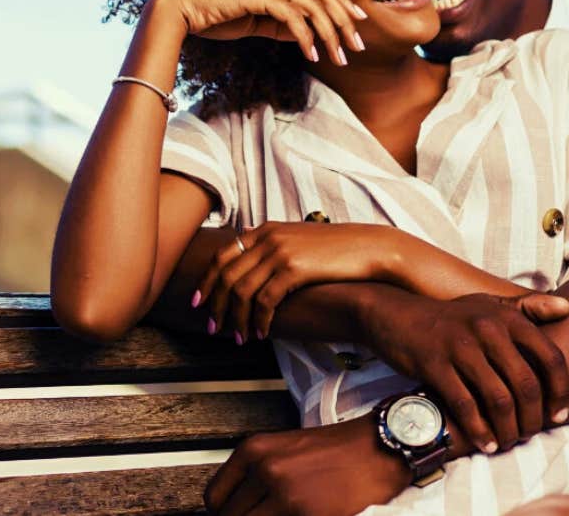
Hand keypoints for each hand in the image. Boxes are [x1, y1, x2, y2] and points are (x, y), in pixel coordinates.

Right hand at [154, 0, 366, 64]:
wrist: (181, 8)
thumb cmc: (214, 16)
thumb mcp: (255, 22)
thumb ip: (279, 25)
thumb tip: (306, 35)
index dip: (342, 2)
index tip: (359, 22)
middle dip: (345, 20)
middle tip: (358, 45)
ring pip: (313, 5)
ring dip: (330, 33)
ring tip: (340, 57)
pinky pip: (292, 17)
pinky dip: (306, 37)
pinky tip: (312, 55)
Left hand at [196, 221, 393, 342]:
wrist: (368, 248)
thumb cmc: (336, 247)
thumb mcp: (298, 234)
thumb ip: (271, 237)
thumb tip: (244, 234)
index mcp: (265, 229)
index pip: (223, 256)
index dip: (207, 281)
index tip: (199, 303)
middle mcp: (268, 237)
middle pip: (227, 275)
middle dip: (215, 305)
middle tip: (212, 328)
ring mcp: (280, 252)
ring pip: (242, 291)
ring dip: (237, 319)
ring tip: (239, 338)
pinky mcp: (294, 269)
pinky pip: (265, 301)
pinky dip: (259, 321)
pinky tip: (262, 333)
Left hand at [204, 414, 408, 515]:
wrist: (379, 449)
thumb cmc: (338, 448)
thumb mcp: (285, 448)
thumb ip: (256, 473)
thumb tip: (234, 504)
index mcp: (256, 449)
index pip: (215, 496)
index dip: (222, 512)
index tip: (230, 513)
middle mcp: (267, 470)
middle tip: (266, 512)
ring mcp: (287, 496)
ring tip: (283, 513)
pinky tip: (302, 515)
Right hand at [359, 290, 568, 453]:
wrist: (398, 316)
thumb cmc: (452, 317)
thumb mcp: (489, 305)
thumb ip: (528, 306)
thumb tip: (567, 307)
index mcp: (507, 317)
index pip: (550, 357)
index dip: (560, 391)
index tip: (559, 415)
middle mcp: (487, 328)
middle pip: (526, 384)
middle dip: (533, 418)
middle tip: (530, 434)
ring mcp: (460, 346)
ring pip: (498, 399)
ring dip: (508, 429)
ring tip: (508, 442)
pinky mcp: (434, 364)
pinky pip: (465, 406)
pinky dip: (479, 431)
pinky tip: (486, 444)